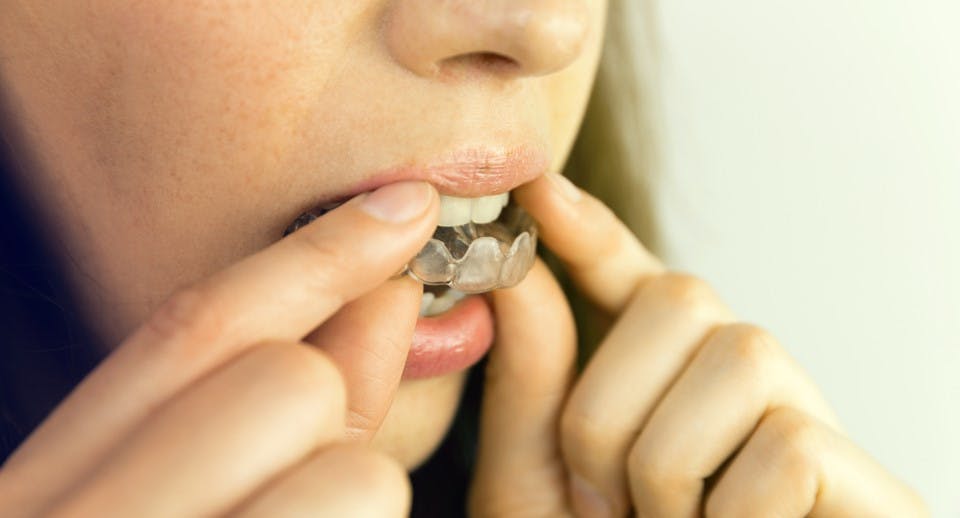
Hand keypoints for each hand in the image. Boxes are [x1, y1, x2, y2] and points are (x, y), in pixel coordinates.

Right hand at [0, 182, 438, 516]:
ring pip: (359, 470)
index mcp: (43, 486)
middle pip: (290, 383)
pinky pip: (365, 511)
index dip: (316, 256)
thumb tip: (381, 296)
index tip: (403, 211)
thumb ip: (255, 401)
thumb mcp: (161, 490)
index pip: (191, 327)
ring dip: (354, 489)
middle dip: (333, 406)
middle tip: (303, 464)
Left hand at [469, 174, 926, 516]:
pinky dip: (730, 517)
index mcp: (659, 383)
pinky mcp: (864, 480)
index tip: (536, 189)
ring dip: (667, 466)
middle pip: (684, 297)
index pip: (635, 279)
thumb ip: (532, 387)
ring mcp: (807, 423)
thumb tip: (523, 272)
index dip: (589, 229)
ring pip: (741, 355)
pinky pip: (786, 446)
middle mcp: (739, 386)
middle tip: (605, 501)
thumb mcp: (540, 491)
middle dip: (611, 404)